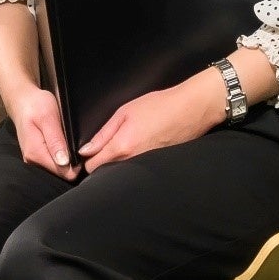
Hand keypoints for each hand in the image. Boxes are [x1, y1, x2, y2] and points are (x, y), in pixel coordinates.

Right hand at [3, 82, 74, 177]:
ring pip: (58, 169)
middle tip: (79, 144)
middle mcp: (33, 161)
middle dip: (73, 163)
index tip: (83, 152)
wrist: (22, 101)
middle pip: (61, 173)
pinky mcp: (37, 156)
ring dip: (68, 159)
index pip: (63, 172)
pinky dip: (62, 156)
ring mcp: (34, 160)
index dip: (76, 165)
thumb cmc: (35, 105)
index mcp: (35, 153)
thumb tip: (64, 162)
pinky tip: (65, 144)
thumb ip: (55, 140)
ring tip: (71, 142)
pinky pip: (54, 163)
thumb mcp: (48, 117)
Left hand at [81, 71, 226, 169]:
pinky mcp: (157, 167)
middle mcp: (133, 161)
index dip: (87, 160)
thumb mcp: (125, 112)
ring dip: (118, 165)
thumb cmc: (160, 106)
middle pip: (106, 173)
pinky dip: (134, 164)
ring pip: (122, 173)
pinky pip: (137, 171)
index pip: (92, 167)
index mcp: (122, 147)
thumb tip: (86, 150)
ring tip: (127, 146)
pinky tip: (140, 149)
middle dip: (102, 164)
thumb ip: (103, 133)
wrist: (192, 109)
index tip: (88, 153)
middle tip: (107, 147)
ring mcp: (146, 166)